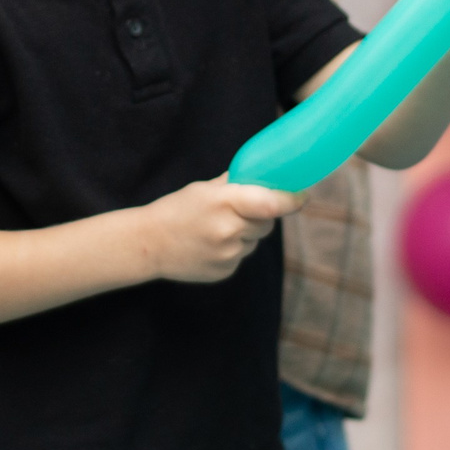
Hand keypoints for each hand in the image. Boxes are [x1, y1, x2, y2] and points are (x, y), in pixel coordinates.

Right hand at [138, 176, 306, 284]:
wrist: (148, 245)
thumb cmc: (176, 209)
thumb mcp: (203, 189)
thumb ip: (236, 184)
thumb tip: (265, 177)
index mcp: (224, 202)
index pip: (269, 203)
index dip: (290, 201)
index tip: (302, 198)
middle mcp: (229, 230)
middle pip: (266, 223)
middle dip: (259, 216)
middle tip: (236, 211)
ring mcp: (228, 254)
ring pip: (254, 241)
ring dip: (244, 234)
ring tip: (214, 230)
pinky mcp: (225, 272)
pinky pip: (241, 257)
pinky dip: (232, 250)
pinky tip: (209, 246)